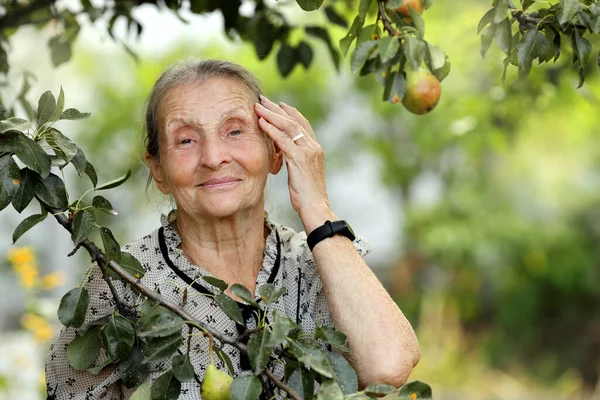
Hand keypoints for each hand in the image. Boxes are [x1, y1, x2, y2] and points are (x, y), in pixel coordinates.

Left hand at [255, 96, 335, 232]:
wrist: (316, 208)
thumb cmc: (307, 197)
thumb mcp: (301, 174)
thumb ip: (295, 161)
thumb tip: (283, 156)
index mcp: (315, 149)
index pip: (302, 124)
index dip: (289, 113)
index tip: (277, 104)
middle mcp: (314, 147)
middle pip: (294, 121)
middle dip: (277, 109)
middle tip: (263, 99)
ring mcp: (308, 152)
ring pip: (288, 126)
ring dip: (272, 115)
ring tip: (258, 107)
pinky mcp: (300, 159)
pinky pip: (283, 140)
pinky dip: (271, 129)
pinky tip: (261, 123)